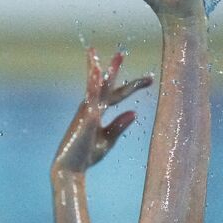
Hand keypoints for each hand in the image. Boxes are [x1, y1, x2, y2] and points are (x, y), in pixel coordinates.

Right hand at [53, 48, 151, 174]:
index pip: (117, 95)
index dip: (133, 85)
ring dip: (102, 69)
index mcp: (98, 113)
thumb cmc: (86, 156)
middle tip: (121, 52)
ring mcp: (88, 111)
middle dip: (113, 69)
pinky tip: (97, 71)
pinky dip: (93, 82)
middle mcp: (92, 108)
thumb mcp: (107, 141)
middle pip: (106, 85)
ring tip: (105, 53)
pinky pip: (90, 96)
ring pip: (96, 86)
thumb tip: (135, 111)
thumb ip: (119, 125)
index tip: (150, 78)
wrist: (71, 169)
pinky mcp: (86, 117)